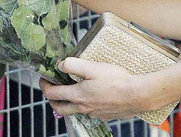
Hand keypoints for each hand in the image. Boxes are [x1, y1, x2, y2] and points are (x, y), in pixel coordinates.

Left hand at [40, 58, 156, 120]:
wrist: (137, 95)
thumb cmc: (116, 80)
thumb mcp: (92, 67)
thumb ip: (73, 64)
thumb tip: (60, 64)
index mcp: (78, 95)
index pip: (53, 94)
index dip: (44, 86)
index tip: (43, 79)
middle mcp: (83, 108)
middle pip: (60, 108)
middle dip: (52, 99)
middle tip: (52, 90)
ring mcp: (94, 113)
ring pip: (75, 111)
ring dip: (69, 103)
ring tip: (71, 93)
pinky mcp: (105, 115)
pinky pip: (89, 112)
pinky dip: (85, 106)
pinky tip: (92, 97)